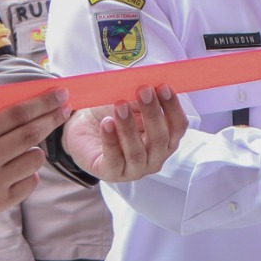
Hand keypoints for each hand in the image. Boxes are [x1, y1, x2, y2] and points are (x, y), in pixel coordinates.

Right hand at [0, 90, 67, 212]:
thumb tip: (33, 98)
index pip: (15, 114)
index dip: (42, 103)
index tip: (60, 94)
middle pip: (29, 135)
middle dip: (51, 118)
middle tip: (65, 108)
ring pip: (35, 159)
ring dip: (37, 150)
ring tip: (23, 151)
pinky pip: (31, 182)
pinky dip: (30, 173)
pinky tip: (14, 171)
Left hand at [62, 85, 185, 181]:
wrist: (83, 129)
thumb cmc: (111, 115)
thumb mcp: (128, 103)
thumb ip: (139, 99)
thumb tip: (149, 86)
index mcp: (165, 141)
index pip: (177, 127)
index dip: (173, 107)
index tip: (163, 86)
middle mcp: (154, 158)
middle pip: (160, 139)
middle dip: (152, 113)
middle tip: (143, 91)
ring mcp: (134, 170)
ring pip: (137, 152)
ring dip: (129, 127)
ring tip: (120, 105)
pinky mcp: (112, 173)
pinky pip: (114, 160)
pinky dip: (110, 140)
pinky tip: (106, 123)